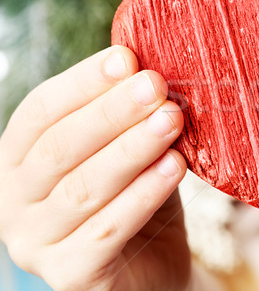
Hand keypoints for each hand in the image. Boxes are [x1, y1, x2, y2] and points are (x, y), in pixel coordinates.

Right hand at [0, 46, 189, 289]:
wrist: (153, 268)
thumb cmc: (138, 198)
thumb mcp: (130, 151)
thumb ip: (129, 117)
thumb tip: (146, 66)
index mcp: (21, 159)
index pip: (42, 111)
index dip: (83, 82)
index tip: (127, 59)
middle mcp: (15, 200)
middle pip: (60, 147)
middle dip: (112, 112)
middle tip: (156, 86)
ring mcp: (36, 242)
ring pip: (83, 187)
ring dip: (132, 149)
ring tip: (171, 120)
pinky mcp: (70, 275)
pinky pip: (107, 230)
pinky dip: (143, 194)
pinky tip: (174, 167)